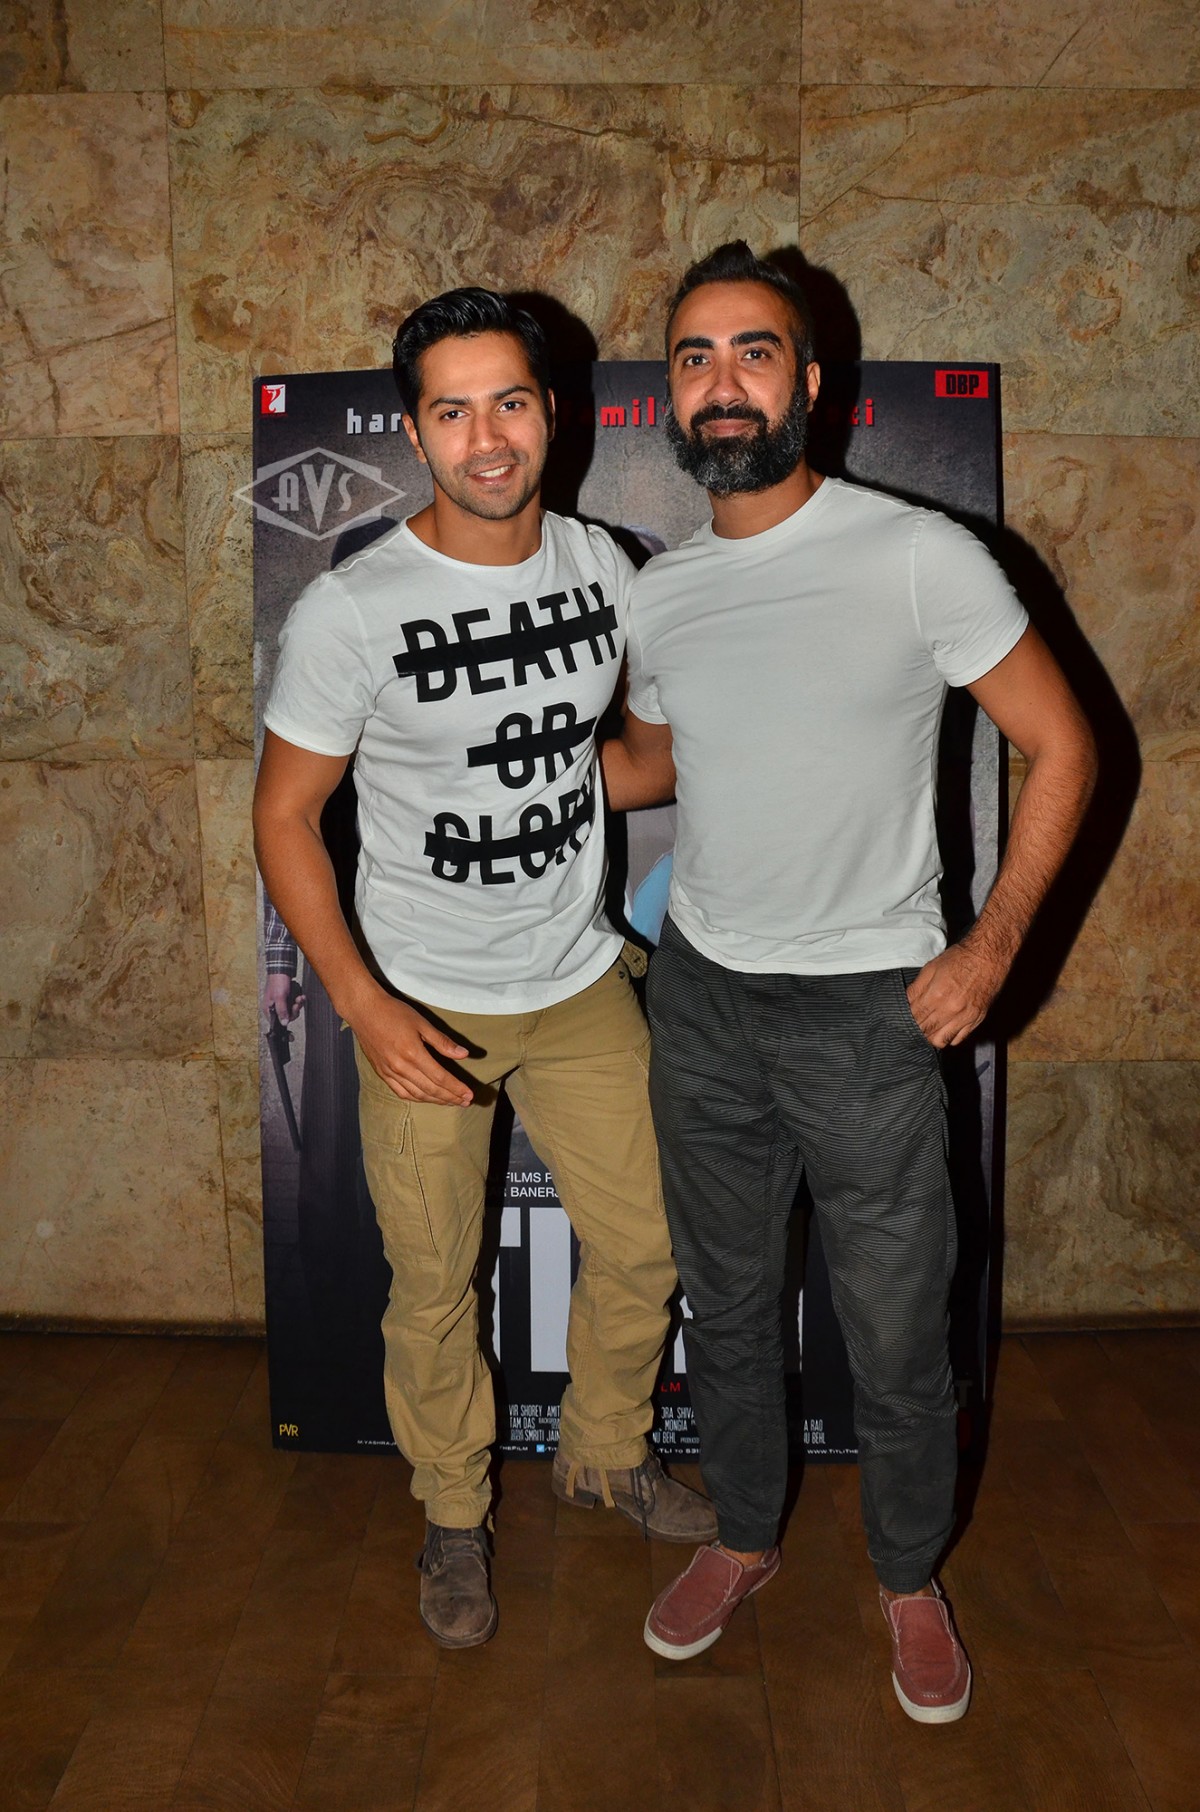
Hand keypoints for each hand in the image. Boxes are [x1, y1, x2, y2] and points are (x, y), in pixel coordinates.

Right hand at [263, 973, 304, 1023]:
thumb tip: (284, 1023)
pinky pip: (294, 1003)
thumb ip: (282, 1011)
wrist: (282, 969)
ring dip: (297, 1004)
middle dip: (294, 1009)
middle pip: (287, 1016)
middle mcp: (274, 1007)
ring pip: (292, 1009)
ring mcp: (280, 1002)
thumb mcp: (280, 998)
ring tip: (299, 997)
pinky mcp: (286, 998)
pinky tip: (300, 995)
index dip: (287, 1018)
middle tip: (297, 1003)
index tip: (293, 1012)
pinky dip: (298, 1000)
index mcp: (268, 1009)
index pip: (279, 1021)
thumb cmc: (277, 981)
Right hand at [354, 993, 473, 1106]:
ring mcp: (389, 1072)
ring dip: (435, 1101)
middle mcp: (400, 1067)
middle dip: (450, 1098)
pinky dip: (416, 1098)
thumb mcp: (421, 1023)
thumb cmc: (393, 1012)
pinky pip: (401, 1092)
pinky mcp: (382, 1073)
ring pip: (416, 1094)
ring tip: (450, 1102)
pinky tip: (427, 1098)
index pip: (440, 1077)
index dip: (456, 1088)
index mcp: (412, 1053)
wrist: (363, 1010)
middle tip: (465, 1102)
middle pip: (430, 1089)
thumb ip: (442, 1042)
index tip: (469, 1095)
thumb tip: (463, 1054)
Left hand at [905, 942, 1006, 1048]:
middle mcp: (950, 1009)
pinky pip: (958, 1039)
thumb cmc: (961, 958)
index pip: (914, 1017)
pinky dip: (949, 1037)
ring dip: (931, 1036)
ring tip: (929, 1028)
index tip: (904, 1017)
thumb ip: (916, 988)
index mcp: (936, 994)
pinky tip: (945, 1028)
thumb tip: (906, 1003)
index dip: (906, 1018)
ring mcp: (965, 1016)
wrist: (988, 956)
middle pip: (925, 1030)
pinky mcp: (976, 1020)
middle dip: (917, 1028)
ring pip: (940, 1040)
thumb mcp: (931, 967)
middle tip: (915, 1022)